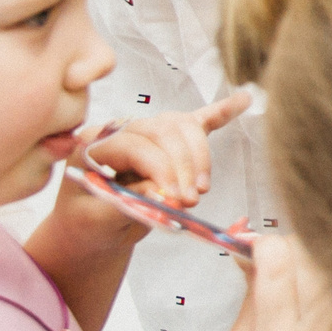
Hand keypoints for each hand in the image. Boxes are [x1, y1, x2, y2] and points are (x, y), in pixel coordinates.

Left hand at [54, 92, 252, 253]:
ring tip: (201, 188)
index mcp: (92, 144)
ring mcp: (145, 131)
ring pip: (182, 127)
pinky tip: (244, 100)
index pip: (135, 145)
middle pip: (162, 132)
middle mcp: (119, 129)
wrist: (91, 231)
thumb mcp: (96, 220)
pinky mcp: (167, 141)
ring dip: (199, 156)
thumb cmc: (87, 225)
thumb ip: (125, 203)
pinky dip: (221, 112)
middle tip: (191, 199)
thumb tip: (160, 191)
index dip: (159, 169)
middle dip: (183, 165)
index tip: (175, 198)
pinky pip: (197, 122)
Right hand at [220, 234, 331, 330]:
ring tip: (299, 273)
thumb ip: (252, 289)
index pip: (278, 264)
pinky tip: (323, 290)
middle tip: (280, 253)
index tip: (256, 243)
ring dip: (318, 263)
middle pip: (314, 261)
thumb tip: (253, 245)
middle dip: (293, 246)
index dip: (266, 243)